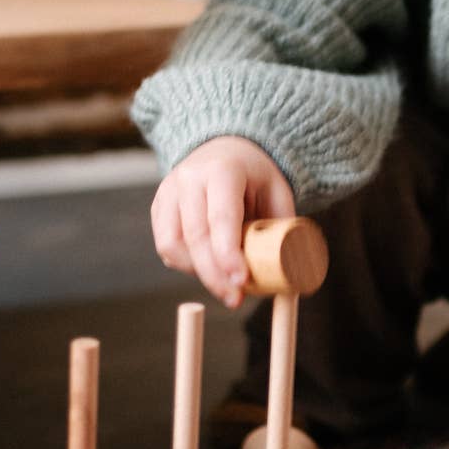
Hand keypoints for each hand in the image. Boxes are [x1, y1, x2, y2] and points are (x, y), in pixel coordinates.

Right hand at [150, 136, 295, 306]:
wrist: (225, 149)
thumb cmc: (255, 176)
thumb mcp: (278, 192)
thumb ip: (281, 228)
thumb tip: (290, 273)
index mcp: (222, 170)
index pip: (221, 218)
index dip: (229, 254)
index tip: (242, 281)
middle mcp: (189, 178)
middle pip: (195, 236)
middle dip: (214, 275)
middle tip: (235, 298)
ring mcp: (168, 191)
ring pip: (172, 245)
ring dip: (197, 273)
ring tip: (222, 284)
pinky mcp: (158, 206)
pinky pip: (165, 245)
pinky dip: (184, 264)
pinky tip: (206, 269)